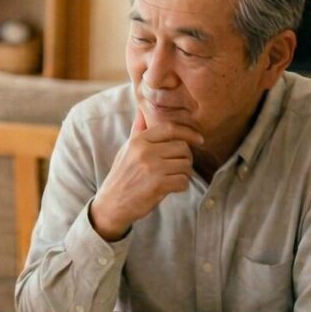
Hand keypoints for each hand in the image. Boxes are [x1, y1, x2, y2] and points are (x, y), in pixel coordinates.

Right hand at [89, 106, 202, 240]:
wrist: (112, 203)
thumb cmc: (122, 175)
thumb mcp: (126, 149)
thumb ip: (138, 130)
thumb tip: (142, 108)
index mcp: (138, 141)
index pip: (170, 128)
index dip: (188, 133)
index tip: (199, 140)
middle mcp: (145, 151)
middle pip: (182, 147)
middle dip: (186, 158)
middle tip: (179, 166)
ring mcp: (152, 168)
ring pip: (186, 165)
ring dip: (184, 173)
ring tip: (173, 177)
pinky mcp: (158, 185)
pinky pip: (183, 181)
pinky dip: (181, 185)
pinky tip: (172, 187)